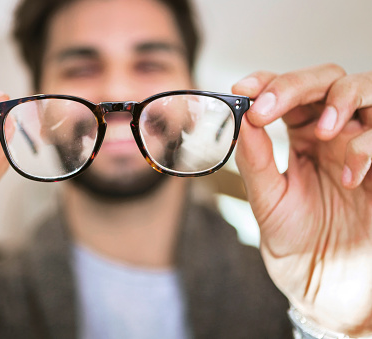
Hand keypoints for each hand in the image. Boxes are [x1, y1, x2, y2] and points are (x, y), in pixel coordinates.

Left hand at [232, 64, 371, 335]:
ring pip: (366, 90)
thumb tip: (239, 120)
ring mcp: (364, 146)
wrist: (328, 287)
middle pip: (326, 81)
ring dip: (342, 100)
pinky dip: (369, 144)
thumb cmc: (297, 244)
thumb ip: (255, 161)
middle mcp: (333, 136)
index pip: (286, 94)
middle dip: (296, 85)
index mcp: (300, 140)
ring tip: (321, 133)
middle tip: (269, 106)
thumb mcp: (267, 202)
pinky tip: (350, 175)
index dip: (266, 82)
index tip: (242, 88)